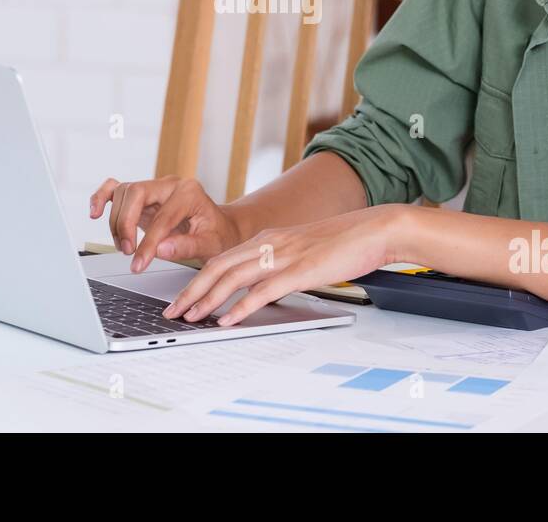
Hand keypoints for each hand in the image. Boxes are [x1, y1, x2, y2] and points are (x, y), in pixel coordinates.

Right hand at [89, 176, 242, 270]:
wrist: (219, 227)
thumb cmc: (217, 235)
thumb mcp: (210, 245)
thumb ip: (186, 247)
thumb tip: (159, 250)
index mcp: (190, 192)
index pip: (162, 217)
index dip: (147, 243)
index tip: (139, 264)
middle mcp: (170, 184)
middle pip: (136, 193)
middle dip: (126, 224)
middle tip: (128, 251)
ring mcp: (155, 187)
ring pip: (124, 193)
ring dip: (118, 221)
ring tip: (125, 247)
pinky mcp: (143, 195)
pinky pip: (116, 188)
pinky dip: (102, 198)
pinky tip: (94, 212)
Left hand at [161, 204, 408, 326]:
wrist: (374, 229)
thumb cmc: (344, 242)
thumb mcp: (303, 250)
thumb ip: (280, 263)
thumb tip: (262, 287)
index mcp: (267, 237)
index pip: (221, 258)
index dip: (197, 279)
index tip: (182, 298)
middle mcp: (269, 243)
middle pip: (218, 266)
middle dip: (191, 290)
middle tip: (173, 311)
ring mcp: (283, 256)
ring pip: (233, 277)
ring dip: (207, 299)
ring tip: (190, 317)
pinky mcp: (300, 270)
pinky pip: (262, 290)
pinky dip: (240, 307)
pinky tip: (227, 319)